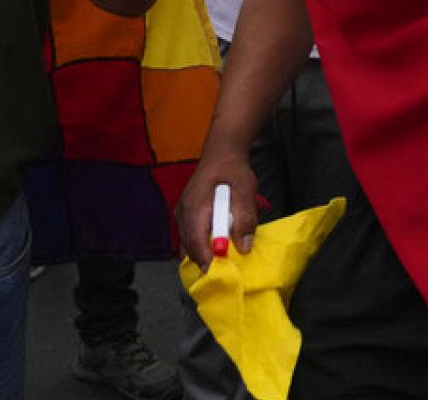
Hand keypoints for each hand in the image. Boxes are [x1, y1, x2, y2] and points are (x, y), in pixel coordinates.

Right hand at [176, 148, 260, 268]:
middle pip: (189, 248)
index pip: (196, 242)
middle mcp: (183, 213)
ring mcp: (181, 215)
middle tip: (225, 273)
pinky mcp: (185, 216)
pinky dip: (201, 247)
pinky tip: (216, 248)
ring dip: (204, 255)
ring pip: (188, 245)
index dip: (207, 260)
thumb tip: (243, 246)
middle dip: (206, 262)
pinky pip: (190, 238)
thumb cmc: (232, 170)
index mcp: (194, 206)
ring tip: (222, 262)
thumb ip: (245, 217)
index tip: (220, 273)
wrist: (221, 154)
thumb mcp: (245, 189)